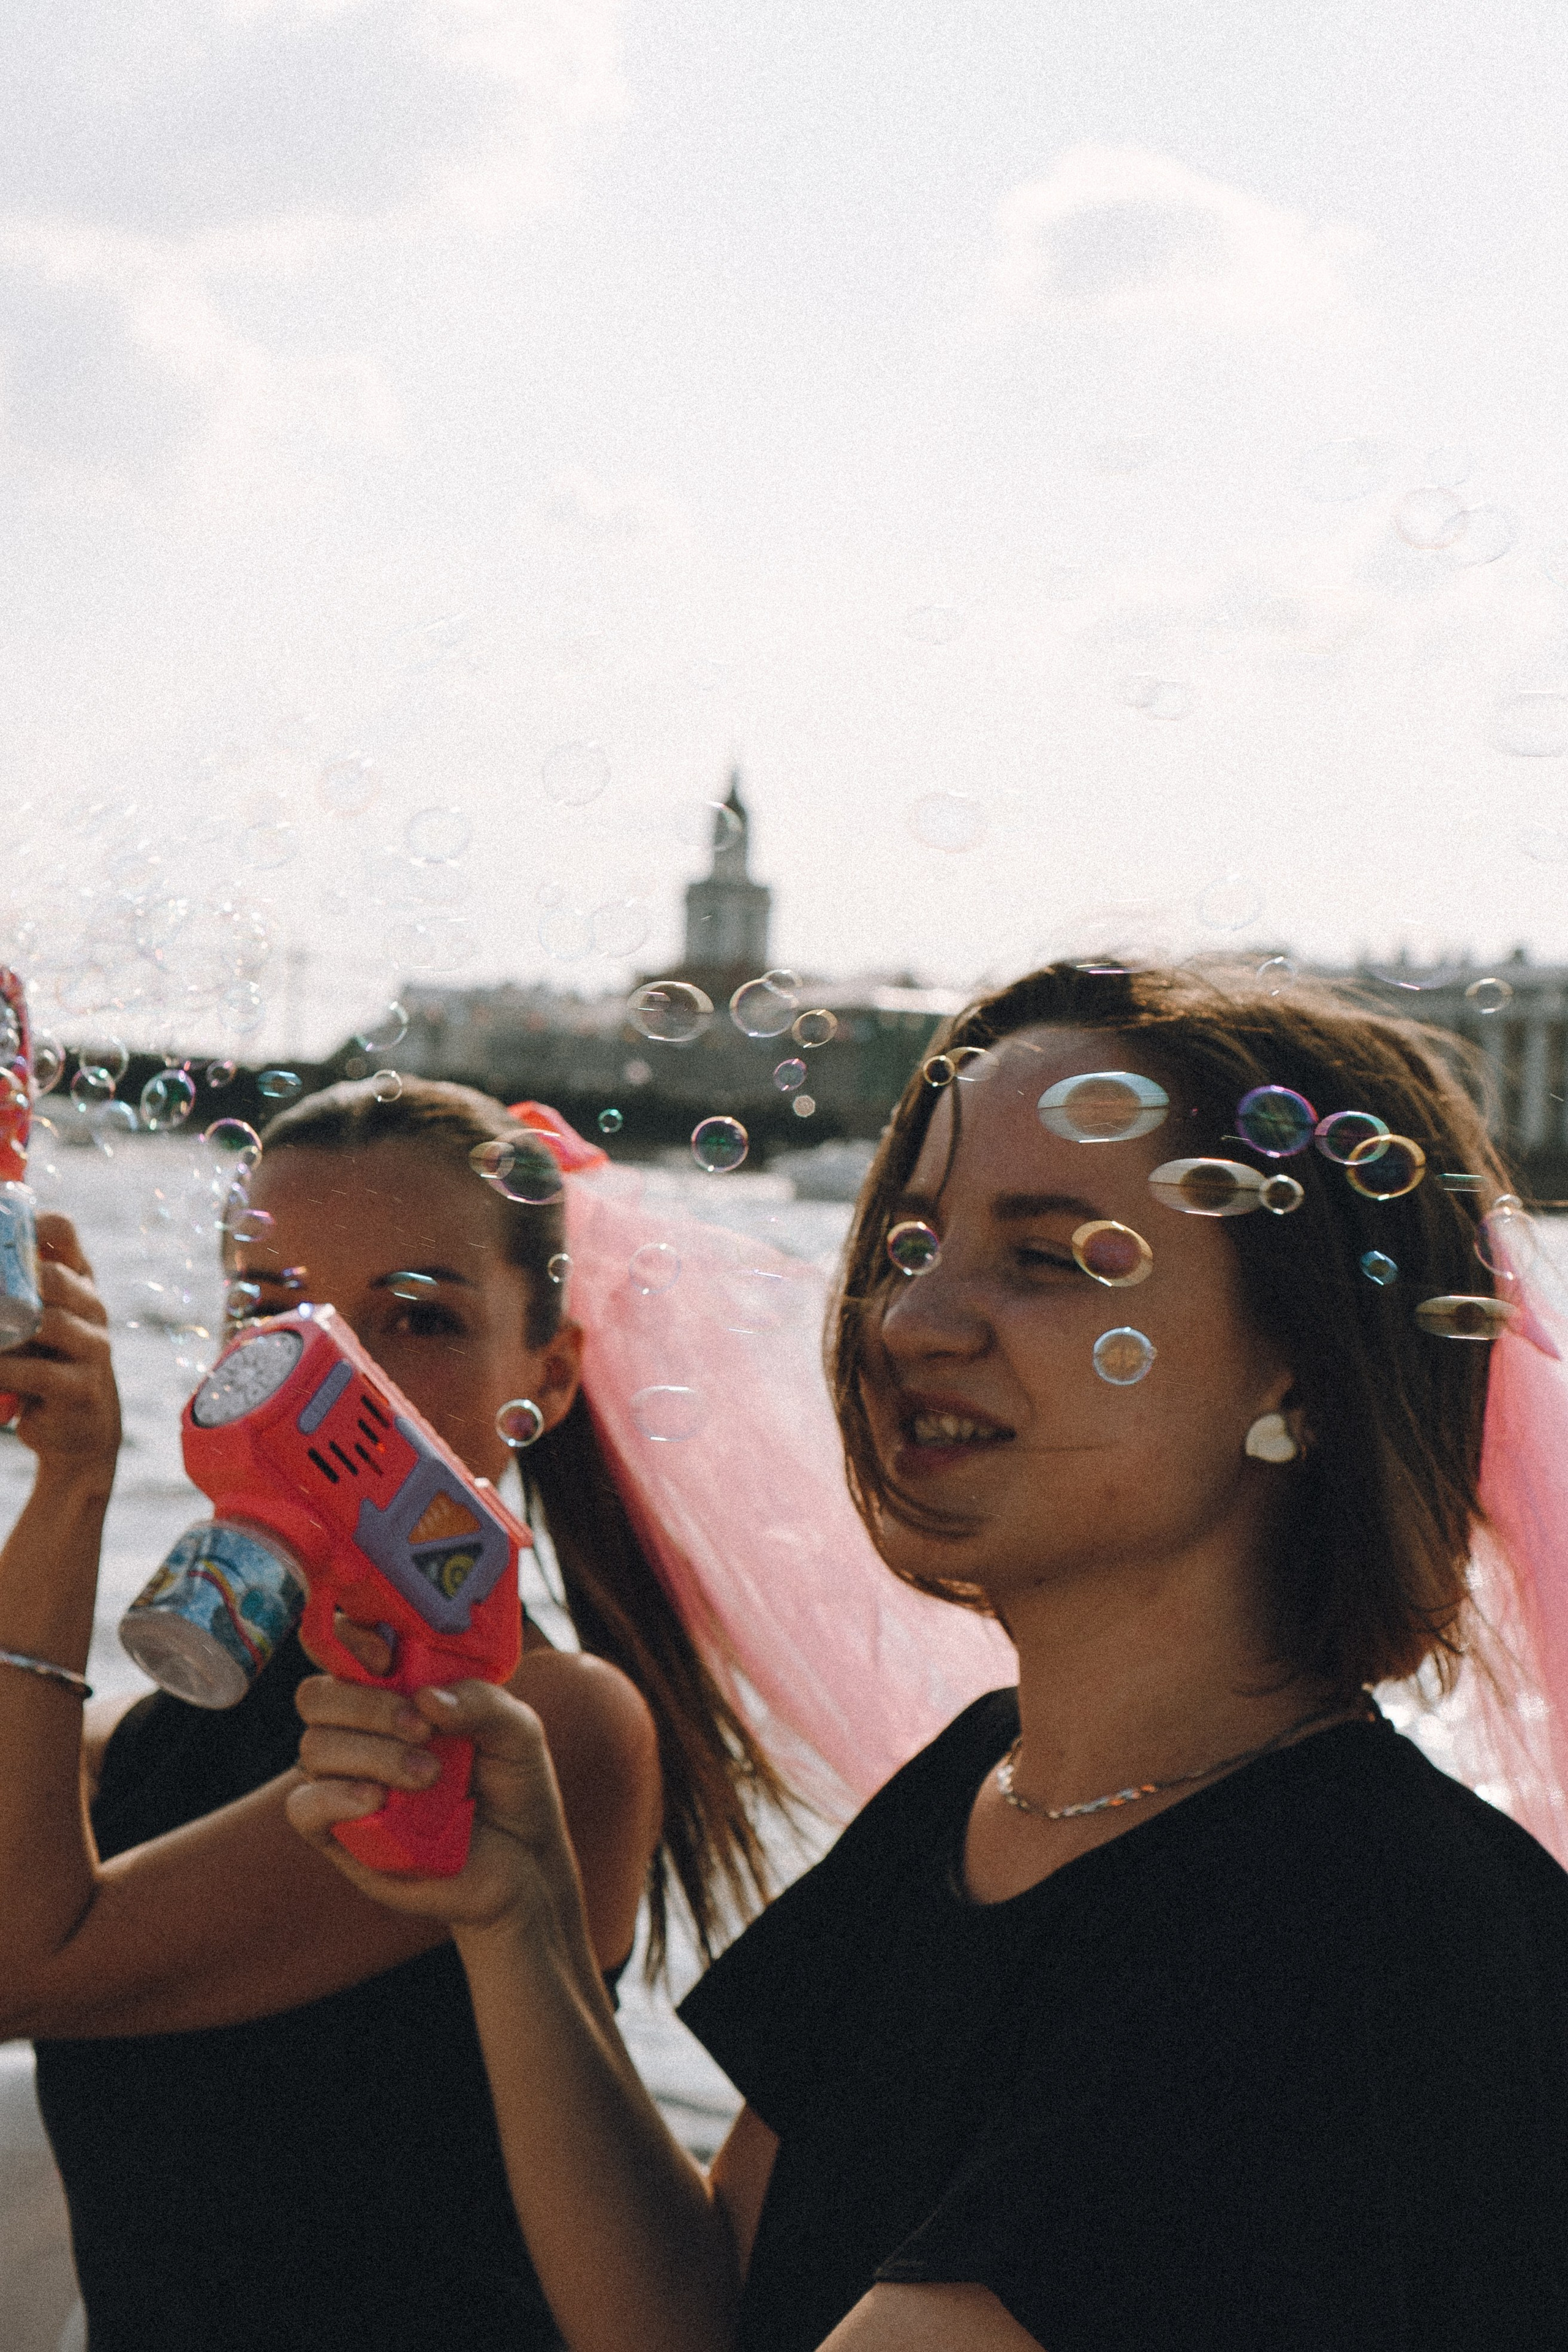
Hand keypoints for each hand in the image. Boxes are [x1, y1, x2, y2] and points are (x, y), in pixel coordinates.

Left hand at [3, 1215, 120, 1477]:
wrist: (79, 1430)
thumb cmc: (46, 1363)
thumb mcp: (33, 1320)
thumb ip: (13, 1292)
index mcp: (78, 1279)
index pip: (62, 1230)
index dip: (28, 1221)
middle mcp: (92, 1306)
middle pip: (52, 1276)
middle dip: (7, 1279)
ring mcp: (93, 1347)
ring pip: (46, 1322)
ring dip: (0, 1330)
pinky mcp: (82, 1387)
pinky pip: (36, 1371)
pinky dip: (2, 1369)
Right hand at [287, 1672, 576, 1932]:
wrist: (524, 1863)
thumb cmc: (513, 1785)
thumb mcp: (518, 1731)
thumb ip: (482, 1702)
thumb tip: (426, 1699)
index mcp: (398, 1689)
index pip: (345, 1646)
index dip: (350, 1638)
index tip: (386, 1653)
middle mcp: (361, 1730)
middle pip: (318, 1695)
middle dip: (367, 1705)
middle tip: (421, 1729)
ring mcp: (345, 1779)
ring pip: (315, 1746)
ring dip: (372, 1754)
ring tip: (428, 1776)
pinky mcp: (339, 1833)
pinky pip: (303, 1806)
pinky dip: (334, 1797)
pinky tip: (376, 1802)